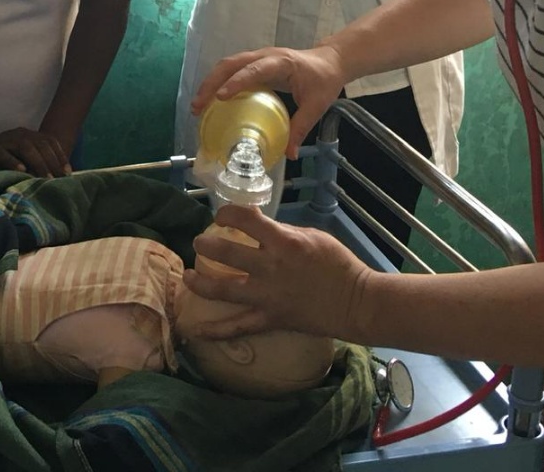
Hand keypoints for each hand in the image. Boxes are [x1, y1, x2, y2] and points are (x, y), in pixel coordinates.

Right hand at [0, 128, 70, 180]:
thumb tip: (57, 178)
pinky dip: (12, 161)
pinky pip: (1, 153)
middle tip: (58, 179)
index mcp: (25, 136)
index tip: (68, 172)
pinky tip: (22, 170)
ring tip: (45, 177)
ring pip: (24, 146)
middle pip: (39, 143)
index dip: (60, 155)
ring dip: (37, 162)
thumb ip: (34, 166)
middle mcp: (15, 135)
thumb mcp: (18, 163)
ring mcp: (2, 140)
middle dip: (51, 161)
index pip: (48, 141)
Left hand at [181, 205, 370, 340]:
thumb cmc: (338, 264)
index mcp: (283, 241)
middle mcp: (270, 267)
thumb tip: (259, 230)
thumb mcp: (312, 236)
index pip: (244, 219)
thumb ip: (282, 233)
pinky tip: (195, 331)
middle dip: (205, 244)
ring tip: (187, 276)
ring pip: (223, 289)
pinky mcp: (270, 319)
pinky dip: (215, 331)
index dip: (226, 213)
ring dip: (199, 282)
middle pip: (226, 252)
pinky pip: (238, 326)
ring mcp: (268, 295)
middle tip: (198, 243)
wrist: (356, 302)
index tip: (221, 216)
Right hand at [192, 44, 347, 156]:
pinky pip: (231, 70)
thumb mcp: (317, 105)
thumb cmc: (323, 80)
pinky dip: (217, 83)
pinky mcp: (254, 64)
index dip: (236, 82)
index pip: (254, 69)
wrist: (329, 61)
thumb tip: (288, 154)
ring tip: (197, 106)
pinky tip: (210, 102)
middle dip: (211, 83)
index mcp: (281, 62)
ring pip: (227, 65)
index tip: (220, 97)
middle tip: (198, 107)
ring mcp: (257, 58)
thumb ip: (300, 128)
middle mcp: (264, 56)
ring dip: (210, 83)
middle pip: (231, 64)